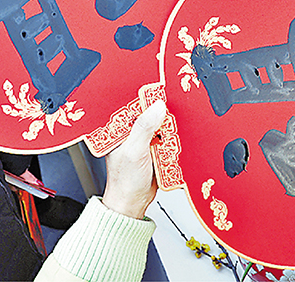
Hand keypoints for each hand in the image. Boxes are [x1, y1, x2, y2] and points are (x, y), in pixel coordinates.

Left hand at [101, 100, 166, 219]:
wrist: (133, 204)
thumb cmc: (125, 181)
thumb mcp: (134, 151)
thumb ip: (144, 128)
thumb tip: (157, 107)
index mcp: (118, 129)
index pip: (132, 105)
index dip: (146, 97)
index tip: (159, 91)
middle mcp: (129, 133)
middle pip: (148, 113)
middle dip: (160, 110)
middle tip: (172, 104)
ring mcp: (142, 141)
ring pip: (159, 125)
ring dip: (168, 124)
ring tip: (175, 121)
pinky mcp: (154, 150)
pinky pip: (166, 138)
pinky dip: (173, 138)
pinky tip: (177, 136)